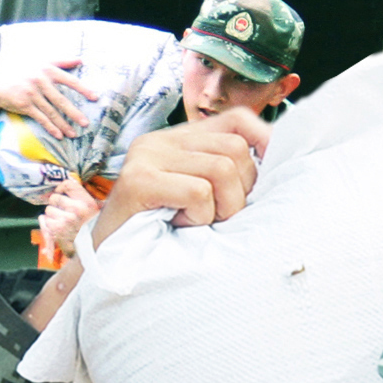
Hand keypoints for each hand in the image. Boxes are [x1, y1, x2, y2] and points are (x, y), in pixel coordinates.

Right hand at [0, 58, 99, 135]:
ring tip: (73, 134)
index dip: (83, 89)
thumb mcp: (40, 62)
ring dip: (63, 124)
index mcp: (47, 69)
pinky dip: (50, 127)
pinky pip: (40, 118)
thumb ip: (61, 61)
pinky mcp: (24, 104)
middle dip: (74, 113)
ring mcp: (32, 93)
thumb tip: (81, 60)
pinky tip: (58, 135)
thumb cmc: (21, 72)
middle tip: (86, 123)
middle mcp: (40, 80)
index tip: (95, 98)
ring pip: (51, 111)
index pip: (69, 80)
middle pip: (61, 100)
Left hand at [36, 175, 99, 256]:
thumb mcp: (93, 209)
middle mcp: (77, 209)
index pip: (68, 184)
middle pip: (55, 197)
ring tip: (61, 223)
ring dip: (52, 216)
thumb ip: (80, 195)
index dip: (61, 187)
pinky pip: (45, 221)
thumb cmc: (91, 228)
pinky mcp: (58, 229)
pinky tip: (56, 230)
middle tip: (63, 212)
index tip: (61, 192)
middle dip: (56, 205)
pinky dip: (47, 225)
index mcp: (87, 202)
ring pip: (48, 210)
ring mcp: (67, 219)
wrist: (92, 249)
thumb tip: (68, 179)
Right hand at [88, 111, 267, 247]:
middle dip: (240, 191)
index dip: (264, 143)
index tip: (267, 177)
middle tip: (217, 216)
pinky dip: (199, 216)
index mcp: (179, 139)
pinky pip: (198, 192)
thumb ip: (227, 175)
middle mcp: (161, 140)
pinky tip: (179, 224)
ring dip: (220, 207)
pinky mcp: (137, 180)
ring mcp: (147, 156)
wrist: (108, 262)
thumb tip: (274, 161)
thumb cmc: (160, 234)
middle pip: (236, 148)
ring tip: (196, 221)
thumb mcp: (200, 198)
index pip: (238, 120)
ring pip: (222, 168)